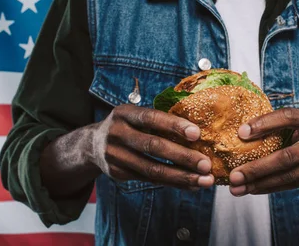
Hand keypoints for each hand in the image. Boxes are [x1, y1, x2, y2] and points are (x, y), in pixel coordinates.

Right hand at [90, 104, 213, 190]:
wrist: (92, 144)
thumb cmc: (128, 126)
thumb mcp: (136, 115)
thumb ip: (158, 120)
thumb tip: (198, 131)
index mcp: (125, 113)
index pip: (151, 117)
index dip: (174, 125)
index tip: (197, 133)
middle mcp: (117, 133)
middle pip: (153, 146)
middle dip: (183, 156)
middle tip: (206, 164)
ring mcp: (115, 155)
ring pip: (152, 169)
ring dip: (181, 176)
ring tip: (204, 180)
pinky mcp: (117, 173)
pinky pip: (149, 180)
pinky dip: (173, 183)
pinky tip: (190, 185)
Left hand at [228, 107, 298, 195]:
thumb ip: (286, 124)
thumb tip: (245, 131)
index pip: (288, 117)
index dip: (265, 123)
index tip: (241, 132)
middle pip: (287, 156)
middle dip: (257, 168)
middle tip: (234, 175)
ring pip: (290, 175)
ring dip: (261, 183)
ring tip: (239, 188)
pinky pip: (297, 184)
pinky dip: (274, 187)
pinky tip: (257, 188)